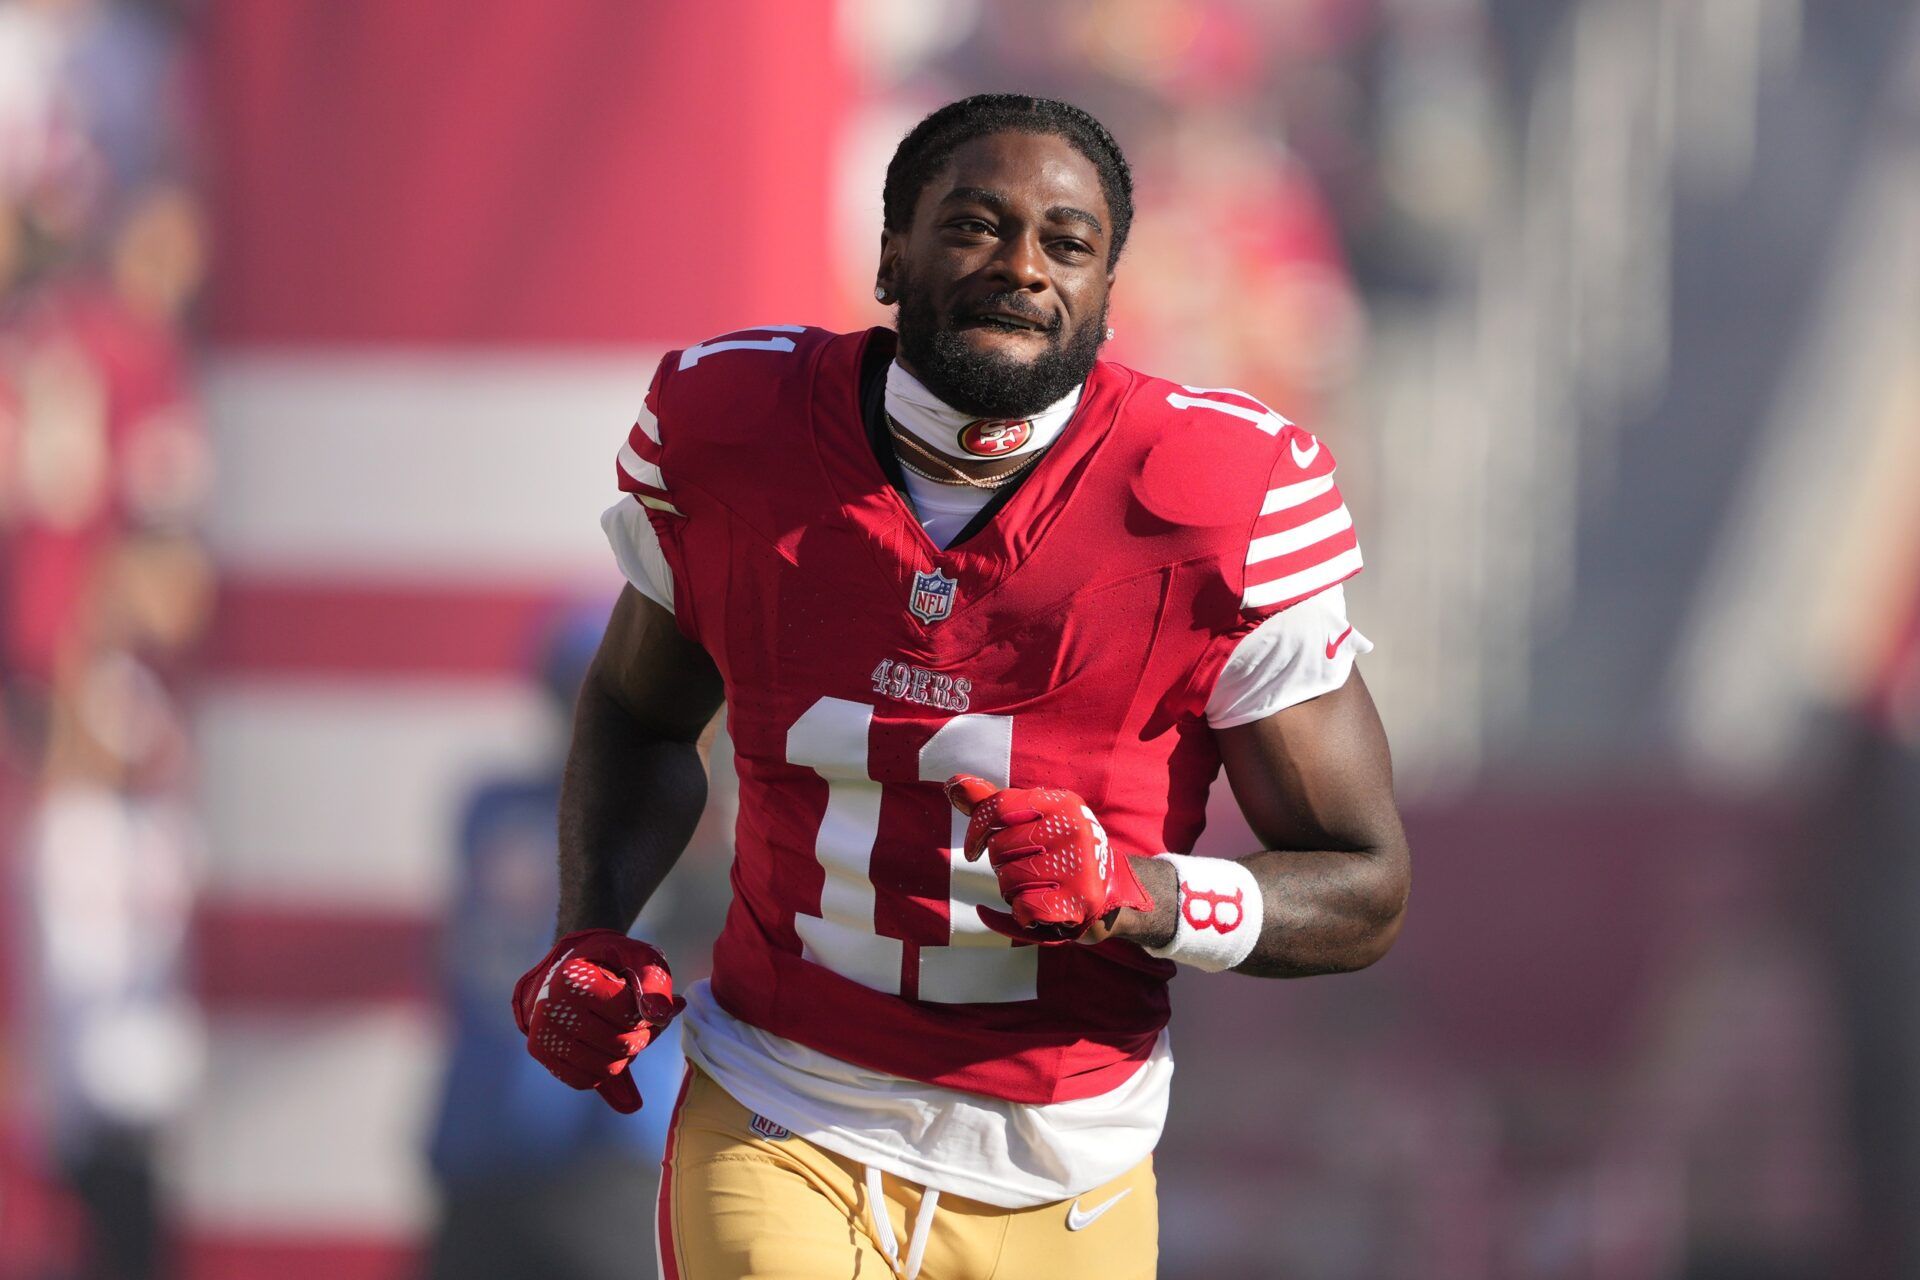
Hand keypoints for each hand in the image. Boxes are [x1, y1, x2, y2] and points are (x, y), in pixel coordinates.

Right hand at [511, 929, 684, 1112]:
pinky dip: (605, 1069)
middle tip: (643, 1022)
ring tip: (626, 1032)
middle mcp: (551, 1008)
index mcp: (572, 979)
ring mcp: (543, 1034)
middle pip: (620, 1044)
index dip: (649, 1014)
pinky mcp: (542, 1054)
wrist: (569, 966)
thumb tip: (662, 1015)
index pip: (628, 1014)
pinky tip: (607, 1047)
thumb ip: (653, 981)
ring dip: (627, 1055)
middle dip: (643, 1036)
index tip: (646, 1003)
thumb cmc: (609, 961)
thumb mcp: (636, 956)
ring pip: (606, 1067)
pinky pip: (585, 1080)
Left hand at [945, 775, 1153, 943]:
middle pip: (999, 848)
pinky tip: (1041, 910)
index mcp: (1062, 802)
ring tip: (1038, 888)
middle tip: (1027, 871)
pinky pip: (1023, 906)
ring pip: (1008, 879)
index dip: (977, 829)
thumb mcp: (1031, 822)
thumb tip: (952, 783)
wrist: (1110, 892)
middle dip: (1001, 866)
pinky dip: (1022, 913)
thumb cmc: (1059, 853)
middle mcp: (1075, 828)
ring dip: (1012, 892)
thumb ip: (991, 805)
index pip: (999, 806)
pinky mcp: (1081, 899)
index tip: (973, 850)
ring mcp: (1080, 864)